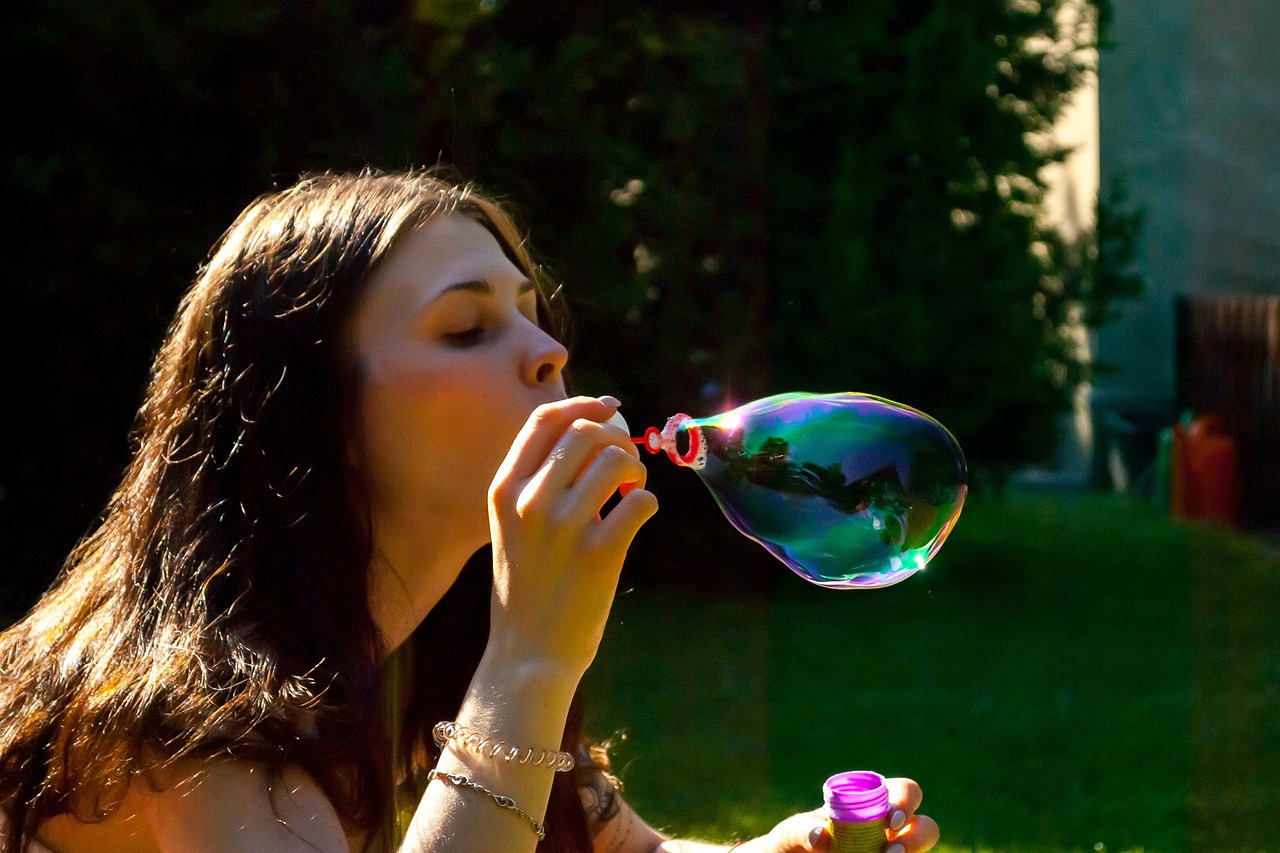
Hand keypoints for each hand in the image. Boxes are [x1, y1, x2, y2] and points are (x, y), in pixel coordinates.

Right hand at [486, 396, 657, 678]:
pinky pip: (641, 500)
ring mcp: (564, 527)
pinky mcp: (600, 553)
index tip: (609, 408)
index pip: (544, 420)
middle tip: (627, 462)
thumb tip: (592, 425)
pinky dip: (647, 502)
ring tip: (630, 491)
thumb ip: (538, 480)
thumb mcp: (511, 527)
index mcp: (504, 490)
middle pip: (587, 431)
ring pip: (618, 459)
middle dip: (618, 437)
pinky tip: (636, 518)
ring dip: (637, 469)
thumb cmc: (527, 586)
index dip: (583, 403)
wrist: (527, 654)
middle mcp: (530, 501)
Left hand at [741, 778, 938, 852]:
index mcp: (874, 803)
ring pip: (918, 849)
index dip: (906, 802)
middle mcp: (890, 830)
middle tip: (892, 851)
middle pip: (925, 826)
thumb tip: (819, 836)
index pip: (907, 791)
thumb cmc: (797, 840)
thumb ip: (801, 831)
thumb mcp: (793, 832)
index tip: (889, 821)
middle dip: (917, 836)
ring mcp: (891, 851)